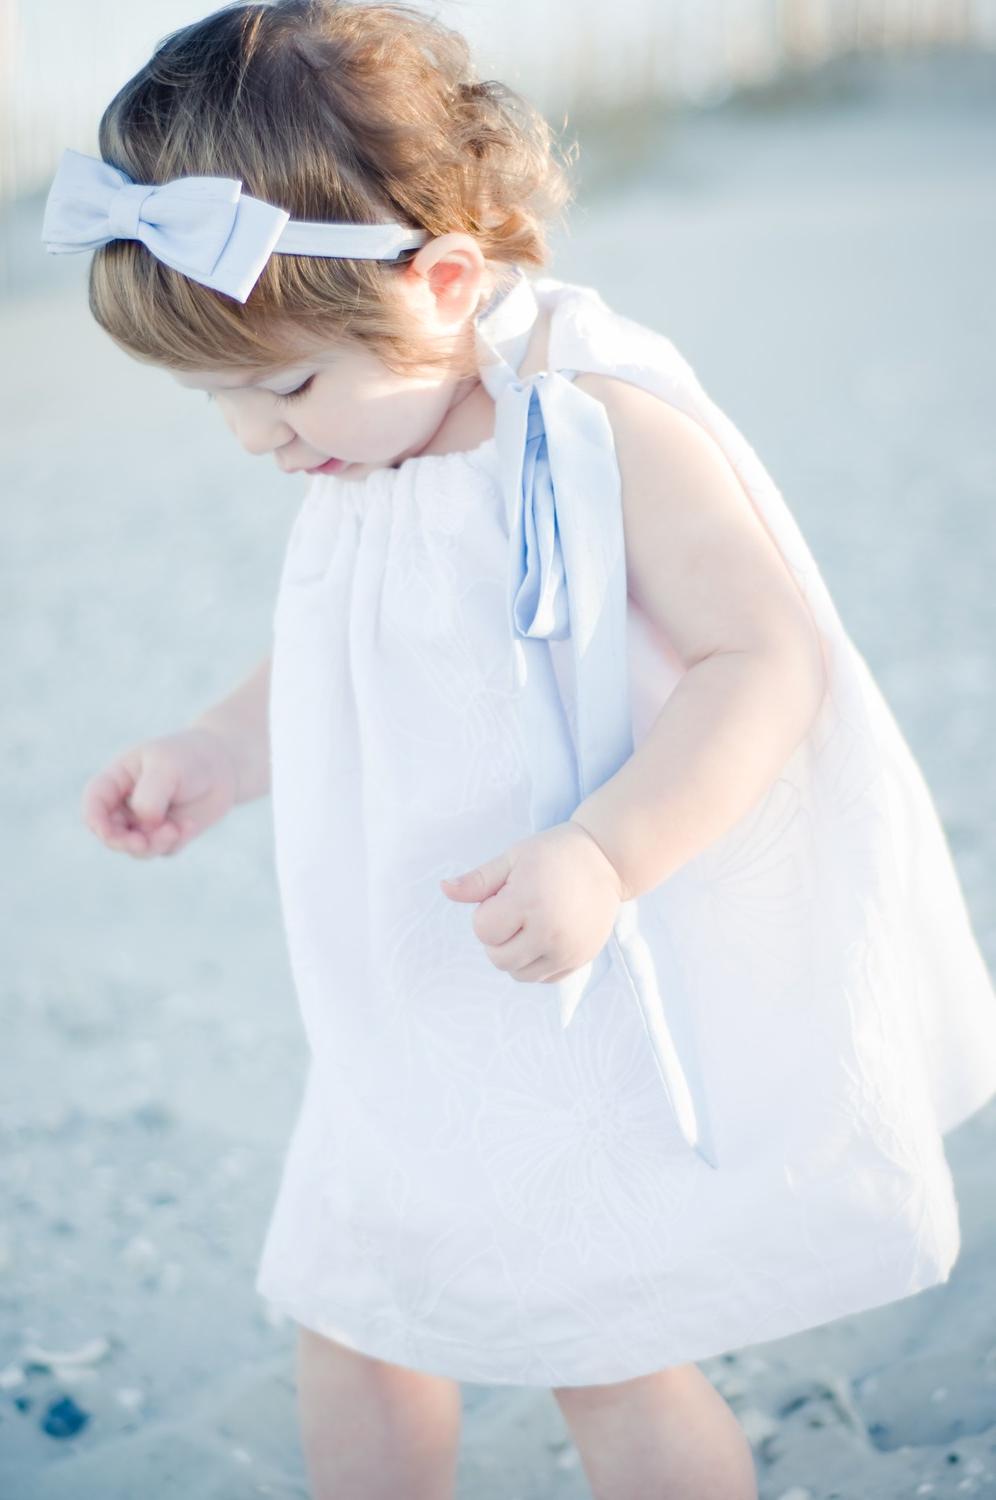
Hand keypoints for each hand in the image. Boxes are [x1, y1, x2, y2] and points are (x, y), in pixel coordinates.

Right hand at [81, 727, 238, 859]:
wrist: (222, 766)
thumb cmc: (188, 758)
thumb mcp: (166, 767)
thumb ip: (150, 796)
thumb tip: (146, 825)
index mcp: (116, 781)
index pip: (94, 803)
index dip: (95, 821)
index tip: (107, 832)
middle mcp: (126, 805)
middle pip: (111, 833)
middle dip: (123, 842)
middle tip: (142, 843)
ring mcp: (145, 823)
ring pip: (137, 848)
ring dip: (153, 844)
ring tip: (175, 829)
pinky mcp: (167, 836)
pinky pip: (164, 850)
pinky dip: (175, 842)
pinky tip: (190, 824)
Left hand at [439, 819, 624, 982]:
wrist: (606, 860)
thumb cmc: (553, 855)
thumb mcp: (512, 858)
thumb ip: (477, 880)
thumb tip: (444, 889)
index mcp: (529, 901)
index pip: (483, 931)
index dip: (487, 913)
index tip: (506, 895)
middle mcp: (550, 931)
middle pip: (497, 958)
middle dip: (497, 937)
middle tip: (517, 911)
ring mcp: (568, 950)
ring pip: (518, 974)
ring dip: (515, 954)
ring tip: (530, 924)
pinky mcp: (581, 959)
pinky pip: (543, 978)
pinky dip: (536, 963)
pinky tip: (546, 936)